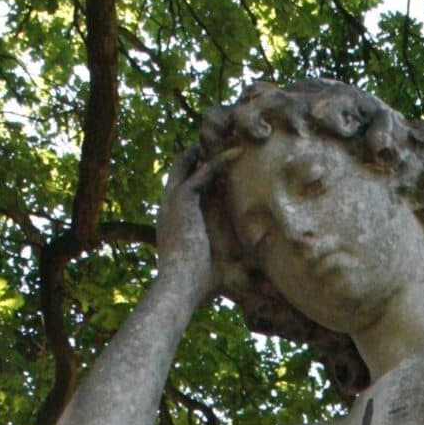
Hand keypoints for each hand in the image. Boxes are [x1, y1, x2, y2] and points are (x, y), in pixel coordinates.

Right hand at [155, 145, 237, 303]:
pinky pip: (202, 173)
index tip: (209, 167)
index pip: (180, 191)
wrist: (179, 287)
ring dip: (205, 151)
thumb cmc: (195, 287)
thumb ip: (231, 266)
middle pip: (178, 171)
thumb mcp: (214, 270)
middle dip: (193, 155)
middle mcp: (167, 207)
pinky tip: (237, 153)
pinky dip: (219, 162)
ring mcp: (172, 202)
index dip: (192, 176)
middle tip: (211, 142)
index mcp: (170, 222)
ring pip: (187, 165)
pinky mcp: (182, 200)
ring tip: (224, 137)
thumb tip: (255, 277)